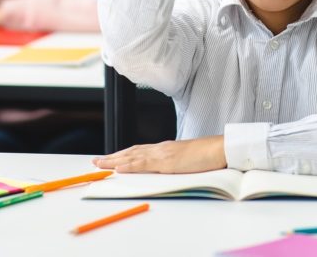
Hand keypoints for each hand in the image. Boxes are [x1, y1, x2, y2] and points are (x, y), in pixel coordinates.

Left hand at [92, 136, 225, 173]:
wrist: (220, 149)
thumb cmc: (208, 155)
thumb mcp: (187, 159)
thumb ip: (175, 162)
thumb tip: (167, 168)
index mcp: (166, 148)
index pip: (139, 150)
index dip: (123, 154)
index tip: (111, 158)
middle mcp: (161, 148)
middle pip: (131, 151)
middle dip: (113, 157)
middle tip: (96, 161)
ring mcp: (163, 153)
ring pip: (133, 156)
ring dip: (114, 160)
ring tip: (99, 164)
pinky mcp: (167, 161)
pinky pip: (144, 164)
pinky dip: (129, 165)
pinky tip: (118, 168)